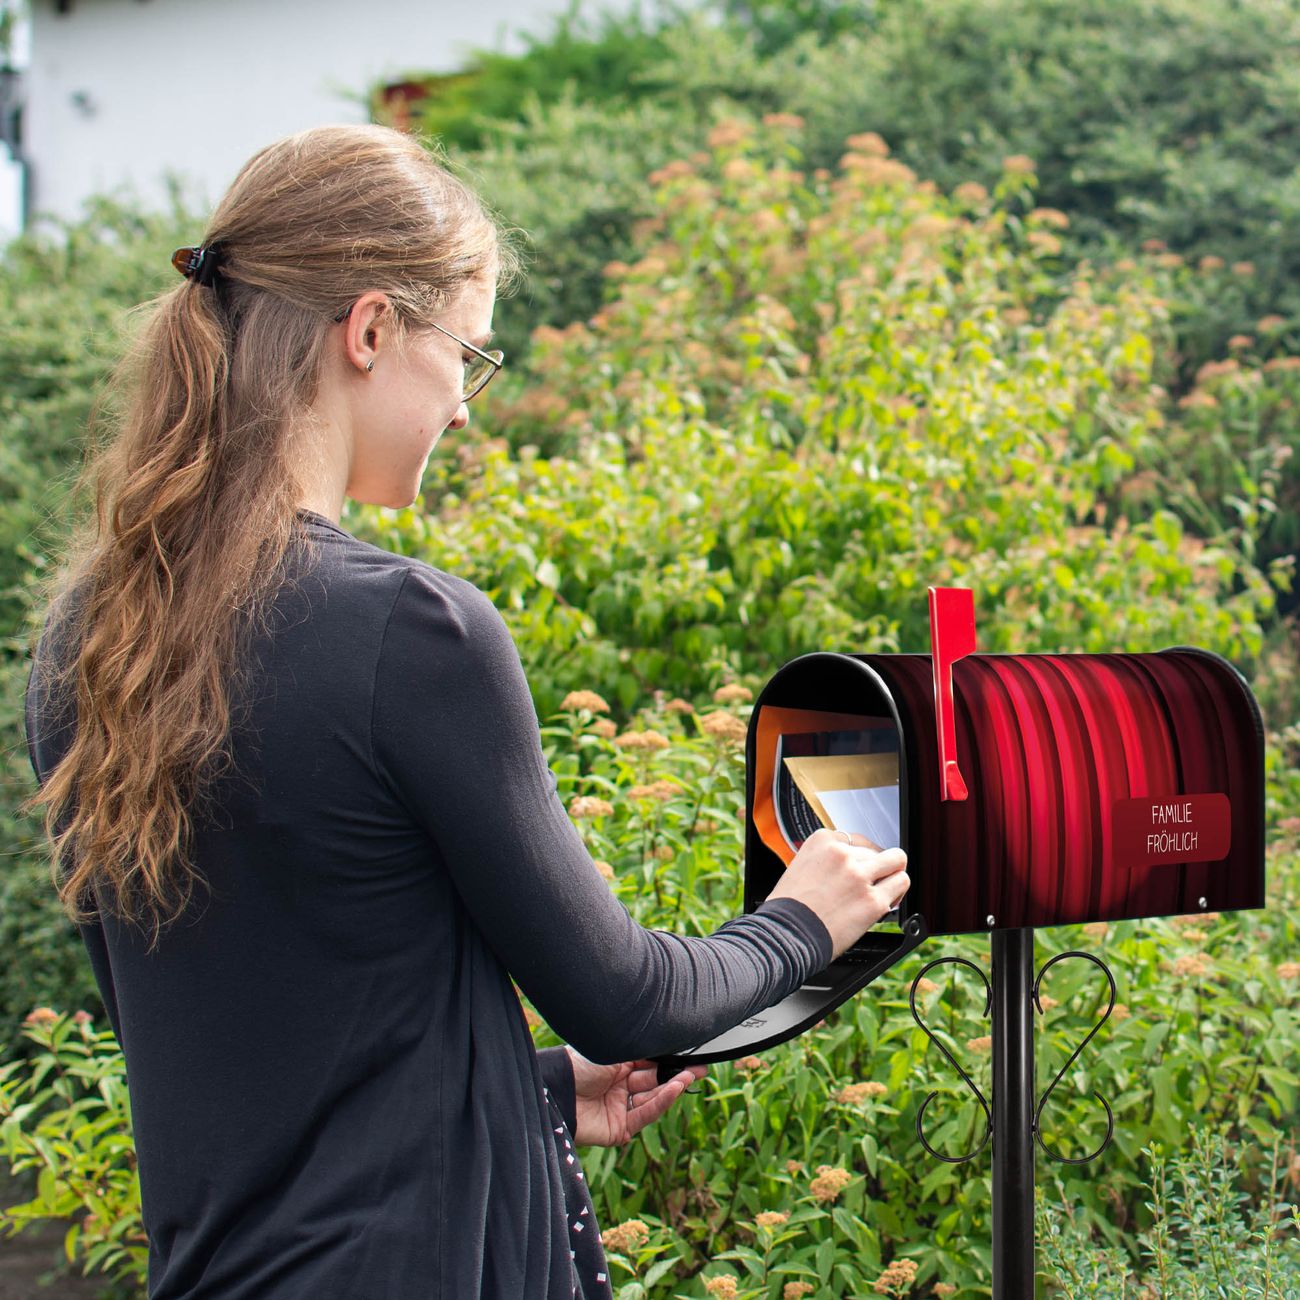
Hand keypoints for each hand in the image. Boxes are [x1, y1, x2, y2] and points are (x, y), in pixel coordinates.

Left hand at [566, 1047, 707, 1146]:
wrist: (556, 1089)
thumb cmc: (579, 1064)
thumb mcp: (614, 1051)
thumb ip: (642, 1052)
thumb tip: (668, 1042)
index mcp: (616, 1065)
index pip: (649, 1064)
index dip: (669, 1061)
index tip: (691, 1056)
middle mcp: (619, 1086)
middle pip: (654, 1082)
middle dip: (676, 1074)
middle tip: (699, 1068)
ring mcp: (619, 1108)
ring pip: (652, 1099)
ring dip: (671, 1088)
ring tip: (688, 1076)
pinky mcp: (618, 1129)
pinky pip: (644, 1115)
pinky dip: (660, 1103)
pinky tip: (673, 1089)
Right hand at [764, 827, 909, 958]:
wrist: (786, 936)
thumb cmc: (787, 909)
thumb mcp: (800, 867)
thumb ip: (825, 860)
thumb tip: (845, 865)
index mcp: (822, 841)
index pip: (856, 840)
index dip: (860, 857)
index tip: (859, 868)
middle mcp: (842, 854)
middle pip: (876, 851)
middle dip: (875, 867)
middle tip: (870, 882)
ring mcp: (859, 876)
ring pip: (897, 861)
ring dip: (892, 874)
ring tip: (885, 888)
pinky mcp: (873, 900)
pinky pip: (900, 884)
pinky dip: (896, 893)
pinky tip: (885, 902)